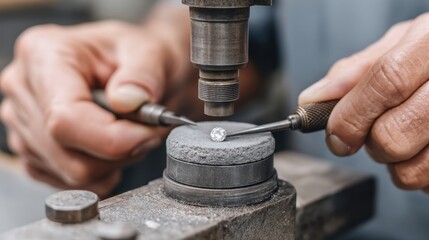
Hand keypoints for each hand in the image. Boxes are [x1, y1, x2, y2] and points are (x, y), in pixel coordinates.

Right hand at [0, 6, 192, 195]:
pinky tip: (111, 146)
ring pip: (71, 173)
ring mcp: (23, 123)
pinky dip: (101, 172)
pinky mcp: (33, 150)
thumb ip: (143, 76)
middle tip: (147, 129)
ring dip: (113, 162)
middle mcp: (24, 89)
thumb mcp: (150, 52)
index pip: (66, 119)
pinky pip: (68, 183)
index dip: (114, 139)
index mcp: (43, 55)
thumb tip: (128, 102)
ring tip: (128, 131)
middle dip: (120, 151)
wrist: (131, 64)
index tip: (149, 134)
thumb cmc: (134, 55)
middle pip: (68, 154)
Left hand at [299, 13, 428, 191]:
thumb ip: (357, 71)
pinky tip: (426, 147)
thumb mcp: (401, 46)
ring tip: (406, 138)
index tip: (336, 136)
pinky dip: (420, 173)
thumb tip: (312, 100)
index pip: (386, 83)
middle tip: (375, 132)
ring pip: (412, 169)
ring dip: (395, 163)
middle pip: (393, 134)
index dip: (352, 115)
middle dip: (370, 143)